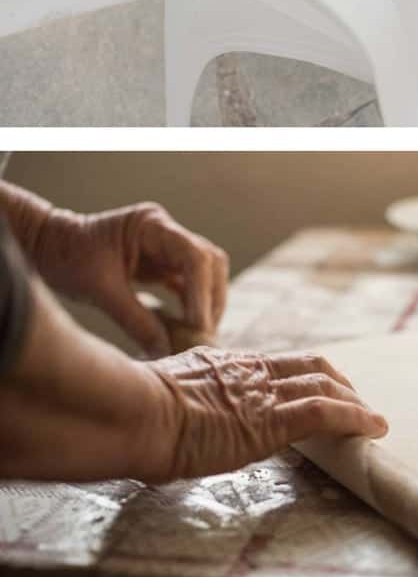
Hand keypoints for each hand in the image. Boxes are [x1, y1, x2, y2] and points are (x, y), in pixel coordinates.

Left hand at [42, 201, 228, 355]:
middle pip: (209, 262)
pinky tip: (186, 328)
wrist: (47, 247)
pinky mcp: (160, 263)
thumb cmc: (66, 258)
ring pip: (204, 274)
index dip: (202, 292)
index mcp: (150, 225)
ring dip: (206, 303)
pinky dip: (191, 305)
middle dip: (211, 299)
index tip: (198, 325)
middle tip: (203, 333)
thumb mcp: (100, 292)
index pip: (194, 255)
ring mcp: (164, 246)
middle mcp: (164, 231)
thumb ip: (136, 321)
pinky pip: (188, 284)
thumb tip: (166, 350)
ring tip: (197, 335)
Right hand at [139, 348, 387, 481]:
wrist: (130, 415)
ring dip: (355, 403)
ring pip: (324, 386)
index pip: (276, 362)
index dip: (305, 373)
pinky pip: (324, 413)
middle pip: (309, 366)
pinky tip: (373, 428)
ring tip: (372, 420)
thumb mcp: (157, 394)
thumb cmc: (129, 413)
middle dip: (340, 383)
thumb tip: (166, 414)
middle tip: (356, 403)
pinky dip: (355, 418)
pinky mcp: (270, 421)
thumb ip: (177, 399)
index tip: (319, 387)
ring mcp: (261, 394)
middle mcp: (248, 372)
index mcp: (222, 364)